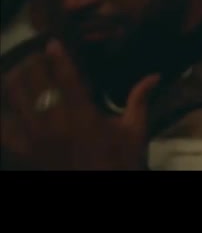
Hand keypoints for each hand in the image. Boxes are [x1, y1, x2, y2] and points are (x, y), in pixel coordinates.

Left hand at [0, 40, 159, 169]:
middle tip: (40, 58)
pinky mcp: (24, 151)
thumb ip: (140, 100)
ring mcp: (35, 137)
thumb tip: (155, 75)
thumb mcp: (135, 132)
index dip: (57, 56)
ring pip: (15, 97)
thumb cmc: (119, 163)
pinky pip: (4, 127)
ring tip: (24, 73)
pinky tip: (10, 105)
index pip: (66, 77)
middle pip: (35, 81)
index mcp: (84, 116)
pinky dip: (4, 113)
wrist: (99, 189)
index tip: (53, 43)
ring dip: (18, 81)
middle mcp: (55, 123)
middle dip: (36, 64)